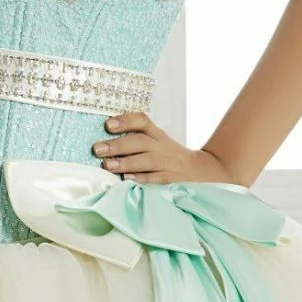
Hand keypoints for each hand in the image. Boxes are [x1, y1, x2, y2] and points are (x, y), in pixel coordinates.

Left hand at [91, 113, 231, 184]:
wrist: (204, 171)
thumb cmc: (171, 158)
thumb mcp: (158, 143)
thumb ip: (136, 141)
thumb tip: (104, 142)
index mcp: (158, 135)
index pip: (143, 122)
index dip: (126, 121)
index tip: (107, 124)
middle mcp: (163, 147)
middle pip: (141, 142)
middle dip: (118, 145)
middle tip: (97, 149)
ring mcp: (168, 163)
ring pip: (147, 160)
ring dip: (126, 163)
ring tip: (107, 165)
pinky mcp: (171, 180)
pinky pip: (156, 179)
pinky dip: (142, 179)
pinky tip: (128, 180)